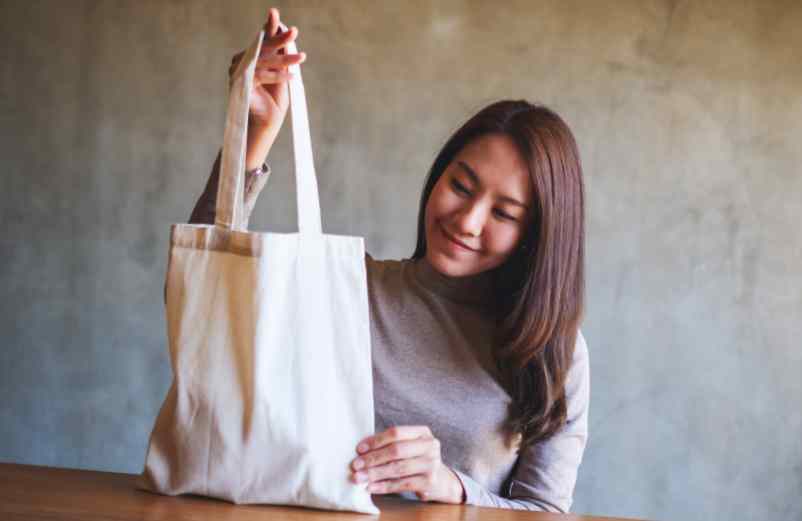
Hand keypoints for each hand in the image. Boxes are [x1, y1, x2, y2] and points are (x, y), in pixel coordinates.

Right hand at [228, 8, 305, 168]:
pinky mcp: (241, 85)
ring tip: (302, 57)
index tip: (274, 13)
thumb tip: (287, 33)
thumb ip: (282, 56)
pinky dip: (277, 76)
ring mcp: (239, 72)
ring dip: (285, 59)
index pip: (262, 39)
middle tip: (294, 31)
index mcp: (251, 56)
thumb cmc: (275, 98)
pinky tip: (292, 76)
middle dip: (279, 39)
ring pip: (264, 61)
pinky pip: (261, 76)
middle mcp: (242, 61)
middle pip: (262, 47)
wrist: (267, 122)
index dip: (269, 27)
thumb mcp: (282, 73)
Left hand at [349, 426, 465, 503]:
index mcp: (422, 432)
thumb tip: (361, 451)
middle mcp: (430, 446)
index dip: (376, 440)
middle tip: (355, 465)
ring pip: (398, 468)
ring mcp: (431, 464)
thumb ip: (389, 445)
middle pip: (396, 451)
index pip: (396, 433)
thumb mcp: (408, 446)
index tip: (359, 449)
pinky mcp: (430, 482)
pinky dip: (384, 486)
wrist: (441, 480)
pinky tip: (371, 487)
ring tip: (359, 478)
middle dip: (373, 458)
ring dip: (375, 474)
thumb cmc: (416, 459)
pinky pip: (402, 484)